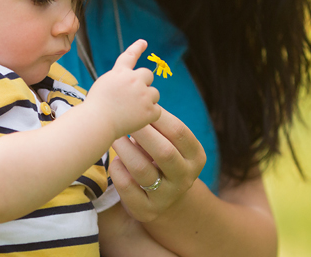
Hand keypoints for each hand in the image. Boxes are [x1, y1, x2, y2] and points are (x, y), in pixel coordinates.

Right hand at [86, 39, 160, 137]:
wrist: (96, 123)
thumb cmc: (95, 108)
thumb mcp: (103, 86)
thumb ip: (119, 81)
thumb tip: (134, 83)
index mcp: (119, 72)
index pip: (130, 56)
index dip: (137, 48)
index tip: (144, 42)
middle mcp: (133, 79)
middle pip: (148, 75)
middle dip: (144, 84)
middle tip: (134, 97)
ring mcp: (143, 94)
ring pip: (154, 93)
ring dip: (148, 100)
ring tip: (133, 111)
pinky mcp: (149, 110)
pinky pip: (156, 110)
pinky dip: (149, 116)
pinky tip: (137, 120)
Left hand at [109, 107, 206, 222]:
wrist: (167, 199)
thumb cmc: (164, 159)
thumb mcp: (171, 144)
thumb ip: (160, 128)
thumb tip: (138, 101)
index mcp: (196, 157)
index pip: (179, 132)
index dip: (159, 117)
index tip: (141, 106)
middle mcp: (185, 178)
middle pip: (164, 152)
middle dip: (142, 132)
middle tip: (125, 119)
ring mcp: (167, 196)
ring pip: (142, 170)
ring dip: (125, 149)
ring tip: (115, 136)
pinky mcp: (147, 210)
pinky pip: (128, 187)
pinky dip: (118, 170)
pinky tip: (116, 160)